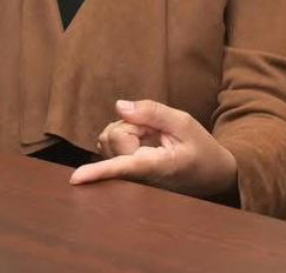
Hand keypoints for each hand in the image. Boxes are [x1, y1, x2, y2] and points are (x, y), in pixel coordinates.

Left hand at [69, 100, 237, 199]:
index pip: (124, 167)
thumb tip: (119, 106)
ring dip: (126, 130)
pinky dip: (121, 136)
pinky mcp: (121, 174)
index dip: (99, 171)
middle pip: (114, 136)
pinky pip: (107, 145)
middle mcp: (136, 177)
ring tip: (152, 138)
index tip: (75, 179)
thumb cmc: (200, 149)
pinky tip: (141, 142)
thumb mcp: (185, 123)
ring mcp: (127, 178)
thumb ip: (153, 112)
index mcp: (156, 166)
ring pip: (108, 139)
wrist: (209, 176)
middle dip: (131, 124)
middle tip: (157, 131)